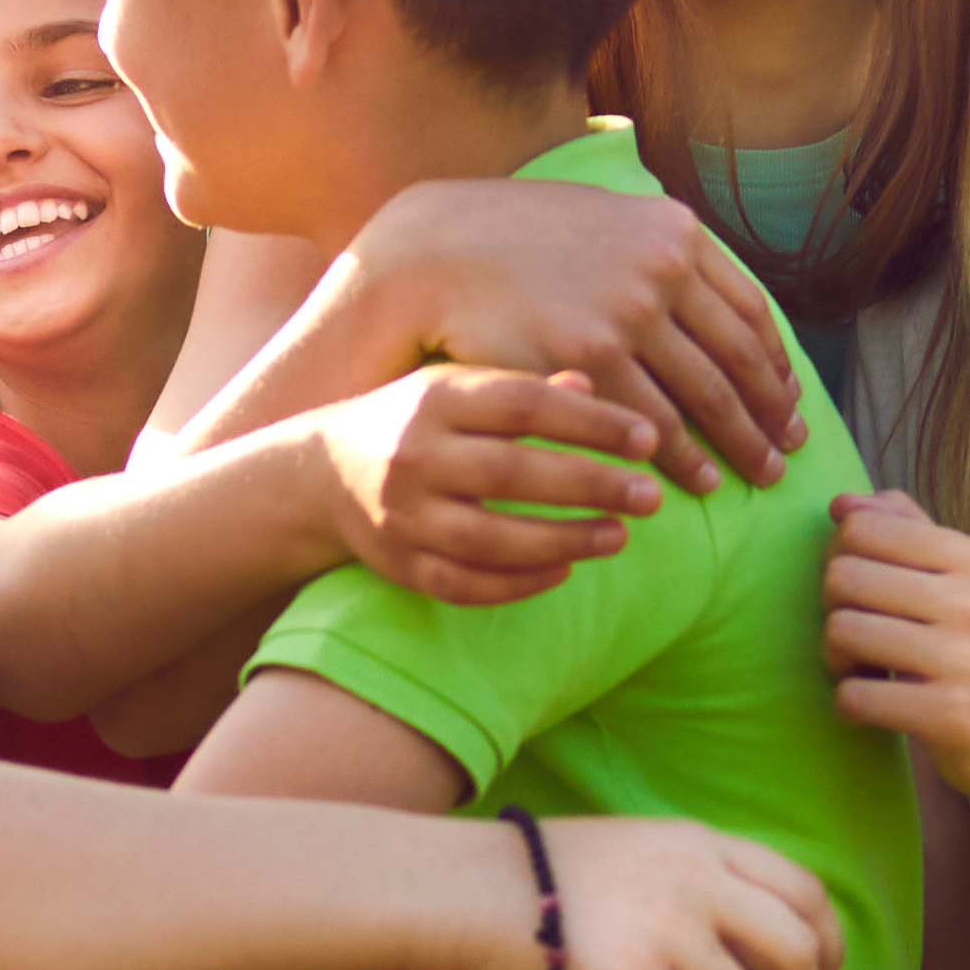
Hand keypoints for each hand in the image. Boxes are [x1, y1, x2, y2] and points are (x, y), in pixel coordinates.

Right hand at [313, 366, 673, 603]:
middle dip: (590, 486)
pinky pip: (466, 585)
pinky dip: (520, 584)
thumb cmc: (412, 422)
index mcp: (435, 399)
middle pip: (513, 474)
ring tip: (618, 537)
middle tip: (651, 497)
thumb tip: (591, 385)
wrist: (318, 475)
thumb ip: (523, 390)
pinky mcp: (398, 565)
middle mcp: (414, 456)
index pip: (525, 407)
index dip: (592, 423)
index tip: (648, 439)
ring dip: (564, 542)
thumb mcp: (458, 388)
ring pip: (492, 539)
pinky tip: (565, 572)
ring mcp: (403, 516)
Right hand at [357, 175, 804, 491]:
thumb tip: (701, 290)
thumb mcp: (604, 223)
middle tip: (788, 451)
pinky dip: (682, 456)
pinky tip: (694, 479)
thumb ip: (655, 253)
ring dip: (738, 442)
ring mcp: (628, 312)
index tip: (789, 399)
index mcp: (675, 232)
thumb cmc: (518, 240)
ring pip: (705, 395)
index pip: (749, 309)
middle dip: (771, 413)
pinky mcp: (589, 356)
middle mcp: (661, 268)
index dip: (775, 363)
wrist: (439, 247)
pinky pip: (651, 418)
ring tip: (756, 475)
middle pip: (738, 358)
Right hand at [526, 814, 839, 969]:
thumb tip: (734, 956)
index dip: (829, 950)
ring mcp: (666, 925)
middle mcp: (695, 877)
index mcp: (698, 844)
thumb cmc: (522, 884)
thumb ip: (686, 885)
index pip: (806, 890)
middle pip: (797, 950)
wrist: (448, 891)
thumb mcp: (625, 855)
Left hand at [817, 492, 969, 809]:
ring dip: (836, 659)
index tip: (863, 592)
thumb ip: (907, 532)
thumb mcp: (967, 583)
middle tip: (859, 637)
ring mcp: (963, 659)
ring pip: (840, 631)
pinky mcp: (948, 715)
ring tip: (866, 670)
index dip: (840, 558)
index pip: (861, 526)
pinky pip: (853, 696)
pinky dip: (850, 704)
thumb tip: (842, 502)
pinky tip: (876, 706)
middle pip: (842, 576)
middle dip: (833, 609)